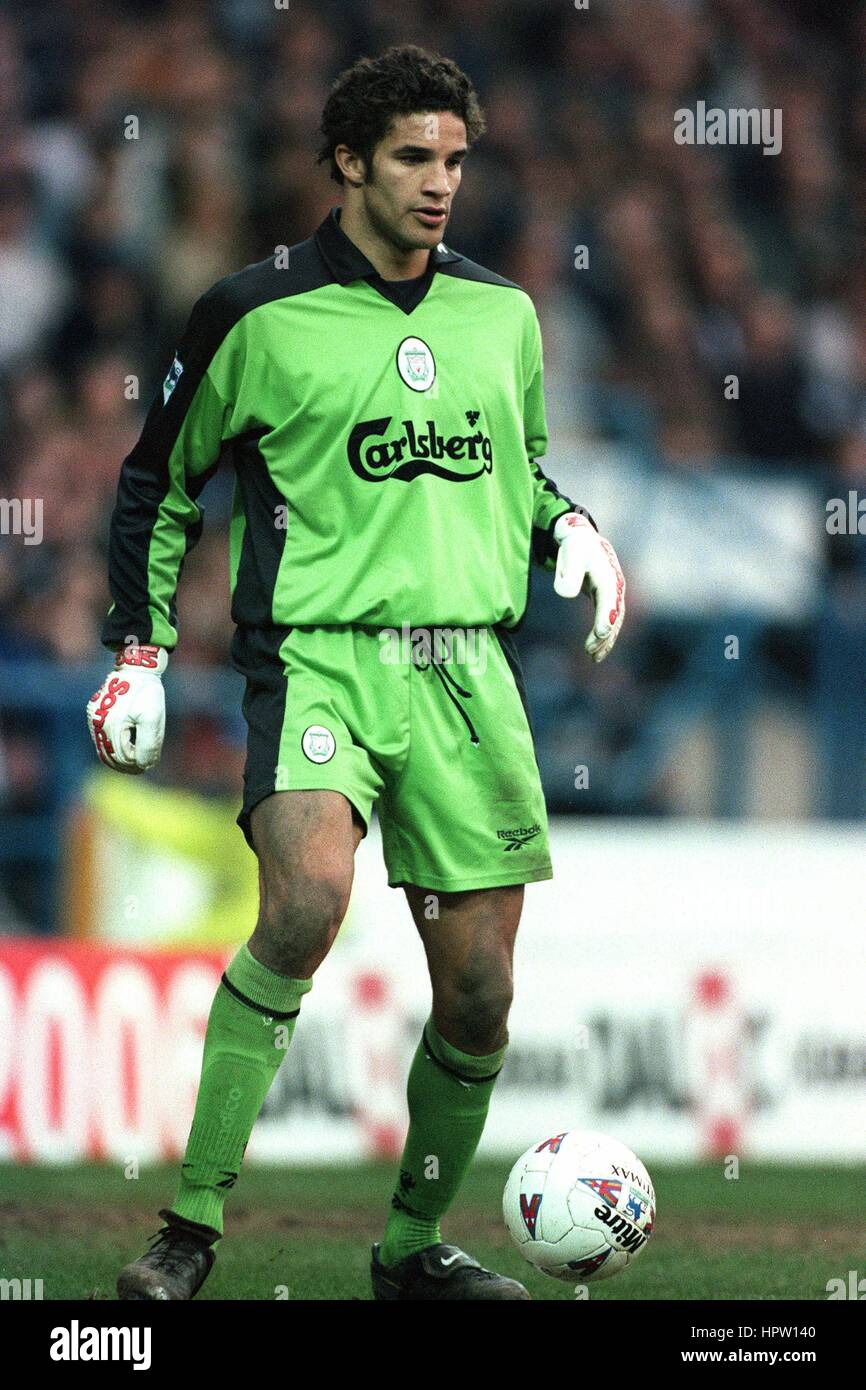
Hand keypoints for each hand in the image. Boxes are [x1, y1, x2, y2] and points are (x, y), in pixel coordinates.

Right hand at [86, 644, 167, 772]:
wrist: (135, 667)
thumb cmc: (146, 691)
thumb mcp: (153, 717)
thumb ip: (148, 743)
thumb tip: (143, 765)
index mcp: (111, 725)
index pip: (122, 758)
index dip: (136, 765)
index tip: (148, 765)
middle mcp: (98, 723)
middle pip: (109, 757)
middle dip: (126, 765)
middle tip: (143, 767)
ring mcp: (94, 718)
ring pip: (103, 748)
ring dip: (118, 757)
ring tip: (136, 760)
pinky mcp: (94, 713)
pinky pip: (101, 737)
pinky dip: (113, 745)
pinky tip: (126, 745)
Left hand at [553, 512, 625, 662]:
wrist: (582, 538)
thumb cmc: (575, 546)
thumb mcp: (570, 554)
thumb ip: (568, 573)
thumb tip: (566, 594)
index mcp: (607, 575)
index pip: (609, 599)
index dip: (605, 616)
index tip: (600, 632)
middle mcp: (615, 586)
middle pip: (614, 615)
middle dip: (605, 635)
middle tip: (591, 653)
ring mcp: (613, 594)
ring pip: (613, 621)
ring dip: (605, 640)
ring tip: (594, 658)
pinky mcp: (606, 599)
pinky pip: (608, 621)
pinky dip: (604, 636)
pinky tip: (595, 651)